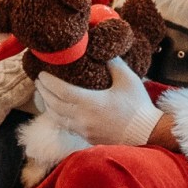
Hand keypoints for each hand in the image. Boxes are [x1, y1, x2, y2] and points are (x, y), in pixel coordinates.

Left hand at [35, 58, 161, 147]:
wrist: (147, 133)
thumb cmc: (137, 105)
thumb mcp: (127, 79)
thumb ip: (113, 63)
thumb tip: (102, 50)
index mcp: (89, 102)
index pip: (60, 91)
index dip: (48, 82)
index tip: (41, 74)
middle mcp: (82, 118)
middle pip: (54, 105)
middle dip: (44, 92)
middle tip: (39, 81)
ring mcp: (84, 130)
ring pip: (57, 118)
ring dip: (48, 105)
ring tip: (44, 95)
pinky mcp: (88, 137)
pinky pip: (66, 126)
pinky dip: (57, 117)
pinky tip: (58, 111)